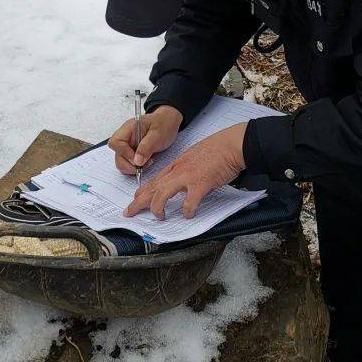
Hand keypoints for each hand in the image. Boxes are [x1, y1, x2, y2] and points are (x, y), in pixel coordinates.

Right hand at [108, 104, 181, 176]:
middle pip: (117, 155)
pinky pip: (127, 164)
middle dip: (128, 164)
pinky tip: (145, 163)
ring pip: (121, 162)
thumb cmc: (163, 124)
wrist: (168, 123)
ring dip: (132, 167)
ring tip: (147, 163)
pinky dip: (135, 167)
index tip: (137, 160)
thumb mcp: (158, 134)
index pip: (116, 142)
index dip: (124, 153)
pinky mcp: (131, 153)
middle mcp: (125, 137)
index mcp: (129, 128)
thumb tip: (136, 162)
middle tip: (143, 165)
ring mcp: (127, 146)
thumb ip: (147, 147)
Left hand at [125, 123, 246, 219]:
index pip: (154, 180)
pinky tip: (189, 214)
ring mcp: (188, 177)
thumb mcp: (194, 156)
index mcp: (177, 164)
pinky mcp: (200, 184)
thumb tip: (182, 181)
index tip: (135, 199)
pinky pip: (189, 203)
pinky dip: (187, 211)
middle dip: (138, 203)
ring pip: (162, 195)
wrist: (232, 144)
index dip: (142, 191)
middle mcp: (178, 170)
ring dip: (157, 208)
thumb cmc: (218, 149)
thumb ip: (185, 168)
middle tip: (129, 213)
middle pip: (152, 188)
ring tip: (160, 216)